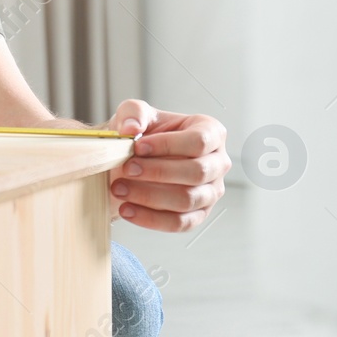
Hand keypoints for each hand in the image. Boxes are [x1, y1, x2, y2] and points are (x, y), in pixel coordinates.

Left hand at [104, 99, 229, 231]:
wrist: (130, 161)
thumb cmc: (141, 135)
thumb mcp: (134, 114)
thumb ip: (133, 113)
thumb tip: (131, 128)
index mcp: (211, 132)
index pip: (198, 141)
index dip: (167, 145)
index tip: (136, 147)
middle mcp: (217, 163)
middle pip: (197, 172)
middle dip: (158, 172)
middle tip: (126, 169)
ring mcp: (211, 191)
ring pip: (188, 199)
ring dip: (150, 196)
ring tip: (119, 189)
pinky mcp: (198, 214)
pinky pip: (180, 223)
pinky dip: (151, 219)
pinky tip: (126, 209)